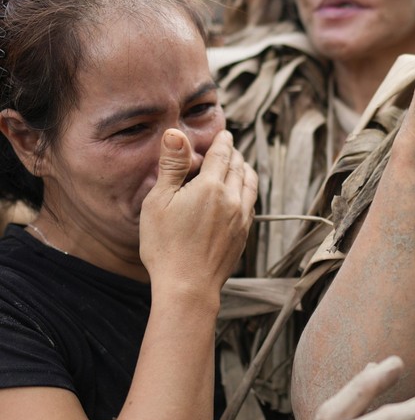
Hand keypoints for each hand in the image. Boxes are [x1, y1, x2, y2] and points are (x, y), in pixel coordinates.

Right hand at [139, 128, 256, 297]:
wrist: (188, 287)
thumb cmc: (165, 246)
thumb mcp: (159, 202)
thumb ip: (172, 165)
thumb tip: (176, 133)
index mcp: (211, 186)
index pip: (223, 154)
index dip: (223, 141)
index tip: (225, 134)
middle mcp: (233, 199)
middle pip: (239, 166)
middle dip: (234, 153)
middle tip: (229, 147)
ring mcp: (242, 217)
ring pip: (250, 184)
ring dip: (245, 170)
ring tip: (239, 165)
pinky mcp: (244, 233)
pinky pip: (251, 203)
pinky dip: (248, 190)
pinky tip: (240, 194)